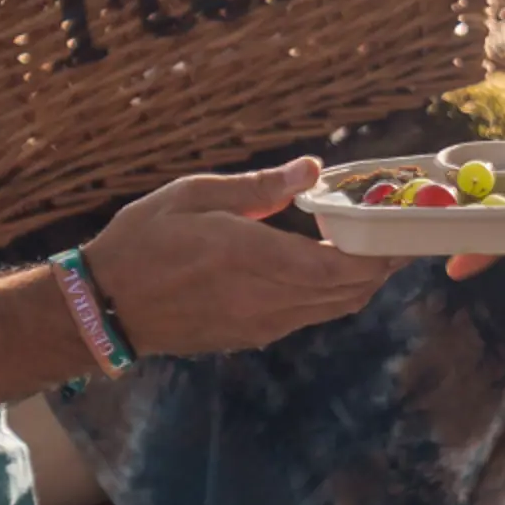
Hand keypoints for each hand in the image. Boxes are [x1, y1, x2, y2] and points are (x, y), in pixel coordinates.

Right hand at [82, 159, 393, 358]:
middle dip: (379, 266)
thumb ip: (259, 187)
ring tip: (367, 250)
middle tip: (395, 237)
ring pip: (332, 308)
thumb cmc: (142, 241)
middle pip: (346, 291)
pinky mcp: (251, 336)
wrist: (105, 305)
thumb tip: (312, 168)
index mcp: (250, 255)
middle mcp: (263, 297)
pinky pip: (307, 317)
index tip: (399, 232)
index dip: (378, 254)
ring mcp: (260, 323)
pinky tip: (322, 269)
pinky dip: (329, 295)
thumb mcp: (193, 195)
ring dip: (357, 282)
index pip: (337, 265)